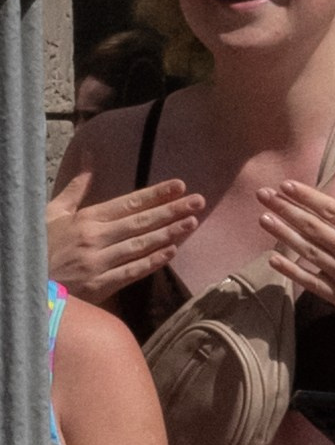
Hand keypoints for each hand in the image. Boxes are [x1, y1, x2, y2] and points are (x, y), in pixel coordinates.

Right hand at [46, 171, 203, 299]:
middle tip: (198, 201)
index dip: (155, 194)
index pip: (128, 203)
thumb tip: (90, 159)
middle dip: (171, 210)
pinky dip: (152, 262)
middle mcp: (95, 238)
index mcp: (86, 219)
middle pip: (141, 222)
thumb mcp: (52, 213)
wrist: (26, 282)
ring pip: (140, 245)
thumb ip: (75, 188)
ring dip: (168, 233)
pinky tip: (171, 252)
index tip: (179, 186)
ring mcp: (98, 262)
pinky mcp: (99, 285)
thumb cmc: (39, 246)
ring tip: (192, 223)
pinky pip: (131, 271)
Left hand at [258, 164, 334, 358]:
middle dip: (285, 209)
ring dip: (283, 235)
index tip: (286, 186)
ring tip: (263, 219)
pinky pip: (312, 283)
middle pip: (313, 228)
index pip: (332, 211)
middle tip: (262, 195)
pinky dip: (292, 271)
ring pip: (308, 253)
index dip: (307, 197)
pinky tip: (274, 260)